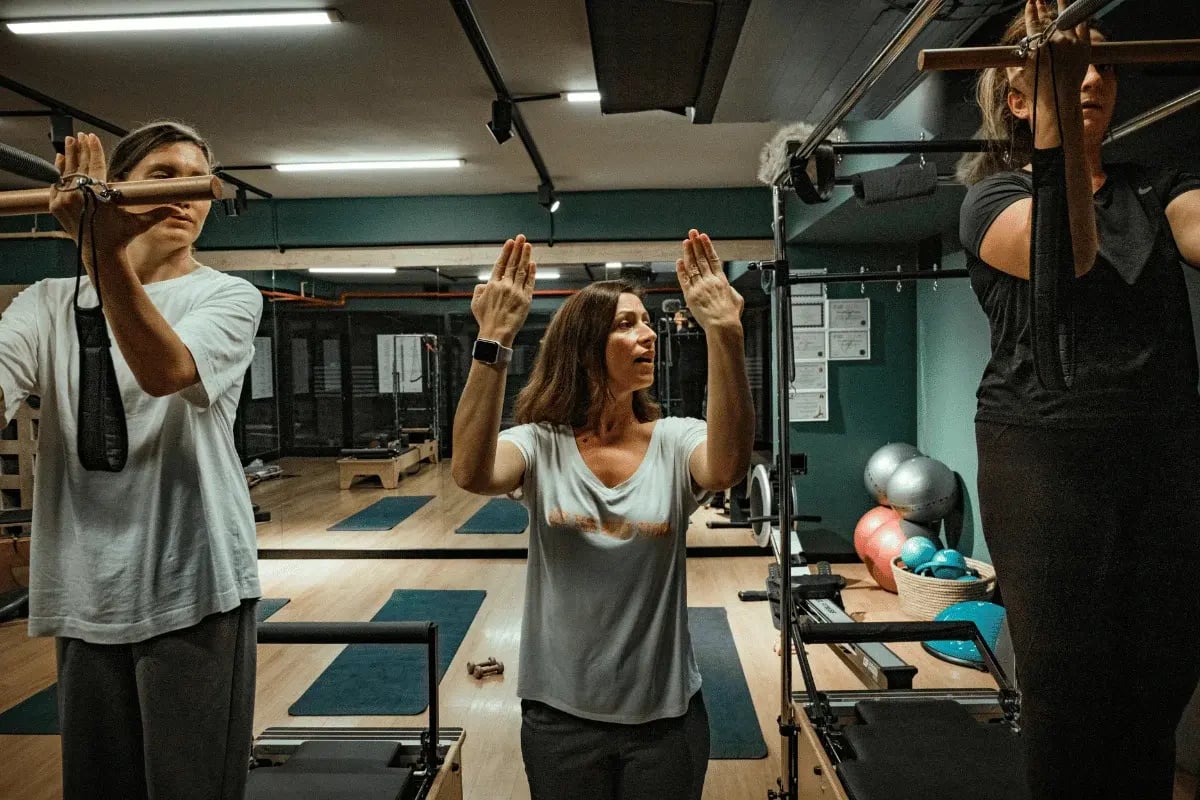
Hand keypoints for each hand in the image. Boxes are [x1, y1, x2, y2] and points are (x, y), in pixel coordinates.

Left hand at [49, 132, 173, 271]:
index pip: (95, 167)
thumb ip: (158, 213)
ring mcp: (65, 201)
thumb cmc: (121, 237)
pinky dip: (60, 171)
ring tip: (69, 141)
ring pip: (66, 173)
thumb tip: (178, 209)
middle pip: (78, 166)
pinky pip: (57, 184)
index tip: (92, 137)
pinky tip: (61, 159)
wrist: (99, 254)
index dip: (94, 151)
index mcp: (97, 197)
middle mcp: (78, 197)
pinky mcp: (56, 206)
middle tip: (80, 135)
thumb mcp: (140, 223)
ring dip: (69, 156)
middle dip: (80, 149)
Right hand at [471, 234, 535, 345]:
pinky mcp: (525, 300)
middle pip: (512, 263)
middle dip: (517, 249)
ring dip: (525, 256)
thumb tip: (485, 283)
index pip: (500, 264)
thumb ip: (479, 290)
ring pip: (521, 270)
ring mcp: (516, 292)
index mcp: (492, 285)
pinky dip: (531, 272)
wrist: (495, 334)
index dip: (506, 252)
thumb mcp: (475, 303)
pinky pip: (529, 283)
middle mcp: (504, 286)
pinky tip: (532, 263)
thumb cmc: (485, 320)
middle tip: (521, 237)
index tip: (510, 242)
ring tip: (528, 245)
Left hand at [675, 229, 742, 331]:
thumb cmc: (731, 315)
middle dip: (696, 244)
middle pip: (701, 258)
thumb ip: (731, 290)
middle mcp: (710, 281)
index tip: (704, 237)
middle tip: (692, 233)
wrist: (723, 325)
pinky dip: (681, 270)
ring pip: (692, 266)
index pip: (713, 259)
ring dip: (688, 253)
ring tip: (686, 242)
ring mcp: (699, 287)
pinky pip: (684, 280)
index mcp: (721, 280)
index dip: (707, 246)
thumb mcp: (737, 299)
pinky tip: (679, 261)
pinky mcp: (690, 295)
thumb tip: (729, 288)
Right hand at [1019, 0, 1091, 101]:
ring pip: (1065, 18)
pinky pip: (1081, 26)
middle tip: (1040, 0)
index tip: (1030, 3)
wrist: (1058, 100)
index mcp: (1036, 46)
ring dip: (1061, 6)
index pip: (1032, 23)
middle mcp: (1053, 41)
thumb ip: (1012, 63)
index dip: (1031, 11)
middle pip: (1047, 19)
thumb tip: (1013, 53)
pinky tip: (1074, 11)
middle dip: (1042, 8)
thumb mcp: (1016, 78)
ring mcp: (1070, 43)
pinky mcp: (1084, 46)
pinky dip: (1077, 17)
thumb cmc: (1035, 92)